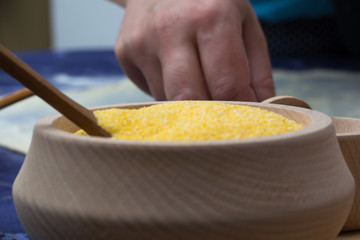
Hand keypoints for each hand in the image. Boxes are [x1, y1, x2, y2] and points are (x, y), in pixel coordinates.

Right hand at [115, 0, 274, 100]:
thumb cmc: (210, 3)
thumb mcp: (245, 23)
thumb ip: (257, 70)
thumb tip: (261, 111)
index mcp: (210, 16)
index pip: (226, 86)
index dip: (239, 110)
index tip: (244, 118)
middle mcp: (170, 28)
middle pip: (189, 99)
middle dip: (208, 116)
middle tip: (221, 116)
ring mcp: (142, 42)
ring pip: (169, 99)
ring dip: (189, 102)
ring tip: (196, 80)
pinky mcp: (124, 52)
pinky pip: (151, 90)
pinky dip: (169, 91)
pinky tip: (173, 71)